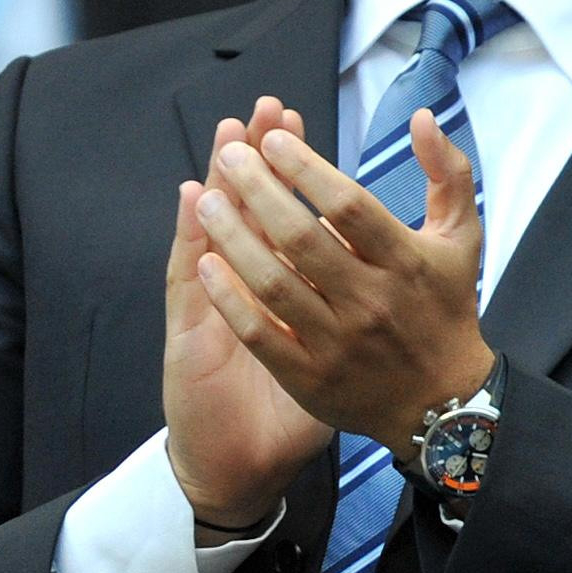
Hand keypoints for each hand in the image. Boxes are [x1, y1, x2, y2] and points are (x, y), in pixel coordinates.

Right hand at [164, 98, 330, 534]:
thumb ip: (356, 304)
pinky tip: (193, 201)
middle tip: (264, 110)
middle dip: (258, 160)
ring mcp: (214, 308)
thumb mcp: (334, 351)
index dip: (292, 168)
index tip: (296, 124)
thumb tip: (381, 256)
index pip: (286, 212)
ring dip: (224, 182)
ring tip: (227, 134)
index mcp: (283, 287)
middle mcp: (244, 288)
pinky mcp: (190, 334)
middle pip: (247, 209)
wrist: (248, 462)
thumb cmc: (302, 403)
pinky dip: (193, 239)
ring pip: (216, 234)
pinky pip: (191, 280)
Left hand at [190, 108, 497, 455]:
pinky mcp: (311, 378)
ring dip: (233, 237)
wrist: (442, 404)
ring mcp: (338, 342)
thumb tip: (422, 117)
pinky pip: (260, 333)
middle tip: (229, 156)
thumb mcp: (462, 238)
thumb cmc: (446, 309)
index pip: (349, 205)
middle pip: (301, 237)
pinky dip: (229, 297)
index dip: (306, 168)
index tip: (274, 140)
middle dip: (258, 190)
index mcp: (408, 262)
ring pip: (273, 282)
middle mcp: (372, 301)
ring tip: (207, 200)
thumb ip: (448, 173)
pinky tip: (206, 263)